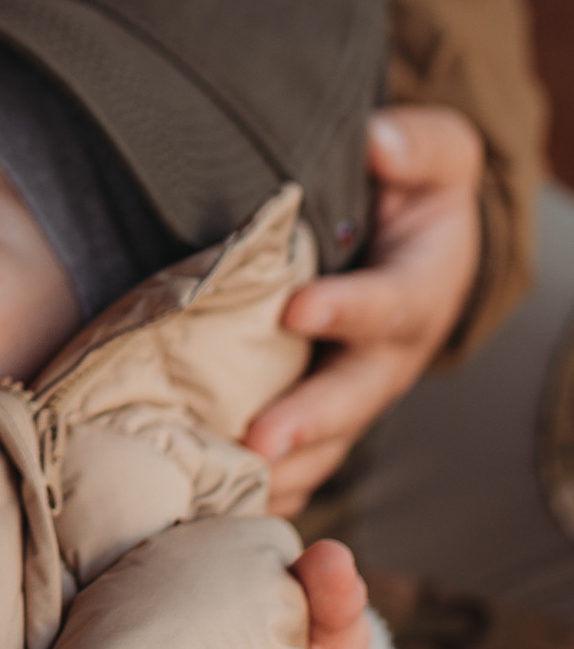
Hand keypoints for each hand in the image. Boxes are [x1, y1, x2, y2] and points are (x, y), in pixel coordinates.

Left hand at [245, 106, 482, 512]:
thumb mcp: (436, 154)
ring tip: (228, 490)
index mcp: (419, 291)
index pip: (388, 305)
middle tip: (260, 440)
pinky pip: (296, 461)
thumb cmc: (414, 190)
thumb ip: (418, 145)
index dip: (348, 309)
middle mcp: (388, 356)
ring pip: (324, 444)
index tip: (296, 309)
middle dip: (308, 420)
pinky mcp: (319, 414)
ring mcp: (352, 393)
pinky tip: (212, 503)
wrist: (411, 237)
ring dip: (279, 469)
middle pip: (353, 397)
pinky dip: (262, 485)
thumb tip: (381, 144)